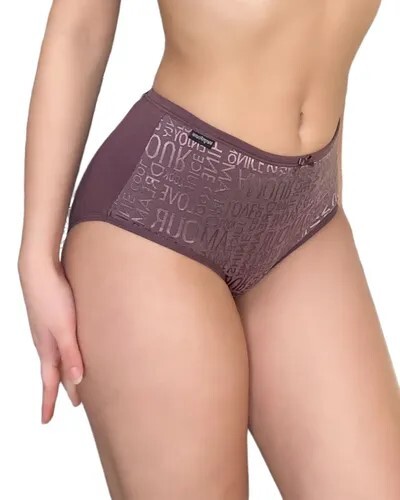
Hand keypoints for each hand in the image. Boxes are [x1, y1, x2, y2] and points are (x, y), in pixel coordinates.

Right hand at [18, 257, 83, 423]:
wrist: (38, 269)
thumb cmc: (51, 297)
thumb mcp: (64, 328)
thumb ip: (72, 353)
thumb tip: (77, 381)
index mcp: (46, 348)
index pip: (49, 381)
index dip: (49, 402)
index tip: (46, 422)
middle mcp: (45, 341)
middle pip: (55, 370)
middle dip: (62, 388)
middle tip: (74, 403)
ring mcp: (47, 328)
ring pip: (58, 355)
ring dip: (65, 369)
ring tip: (74, 378)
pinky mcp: (53, 315)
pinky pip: (60, 341)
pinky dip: (67, 351)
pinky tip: (72, 346)